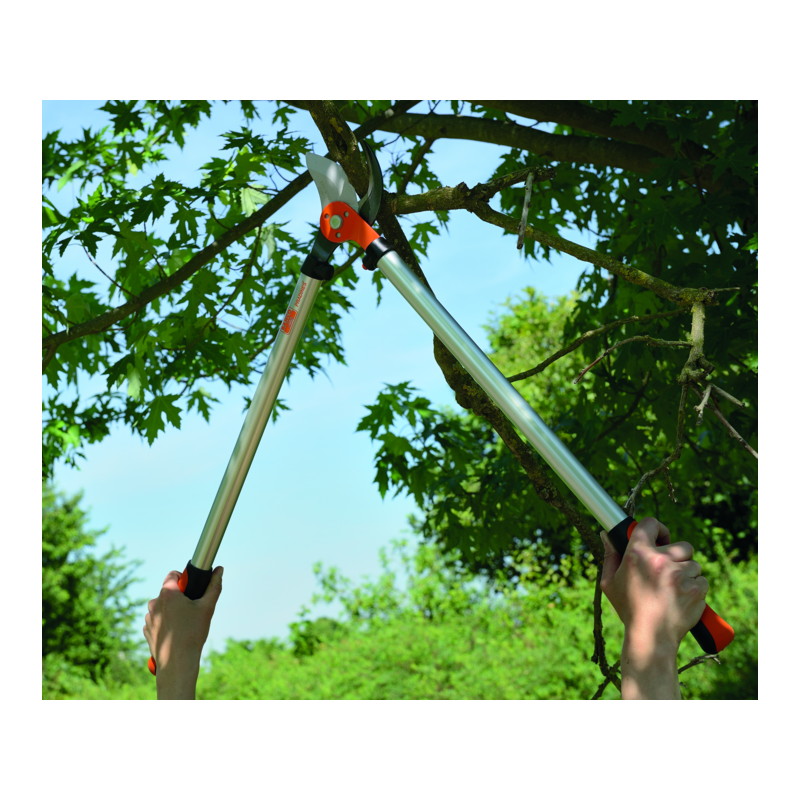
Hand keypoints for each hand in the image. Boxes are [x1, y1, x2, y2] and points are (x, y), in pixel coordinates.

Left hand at [143, 566, 222, 698]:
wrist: (177, 661)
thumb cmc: (193, 632)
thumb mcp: (207, 607)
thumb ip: (214, 586)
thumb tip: (219, 569)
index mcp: (167, 593)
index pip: (173, 575)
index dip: (184, 579)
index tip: (192, 589)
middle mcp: (154, 603)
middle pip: (168, 592)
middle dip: (179, 597)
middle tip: (191, 609)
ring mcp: (149, 618)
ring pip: (162, 607)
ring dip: (171, 610)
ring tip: (184, 624)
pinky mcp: (147, 630)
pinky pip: (157, 620)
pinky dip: (165, 622)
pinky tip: (175, 632)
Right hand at [600, 518, 708, 698]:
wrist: (650, 637)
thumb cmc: (628, 609)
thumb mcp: (609, 582)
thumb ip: (610, 555)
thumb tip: (606, 534)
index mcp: (637, 554)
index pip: (650, 524)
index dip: (657, 528)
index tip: (659, 537)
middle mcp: (660, 560)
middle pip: (681, 545)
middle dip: (678, 556)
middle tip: (669, 569)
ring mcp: (680, 574)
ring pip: (693, 564)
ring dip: (687, 574)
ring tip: (673, 590)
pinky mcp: (696, 589)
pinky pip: (702, 580)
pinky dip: (695, 588)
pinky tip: (682, 599)